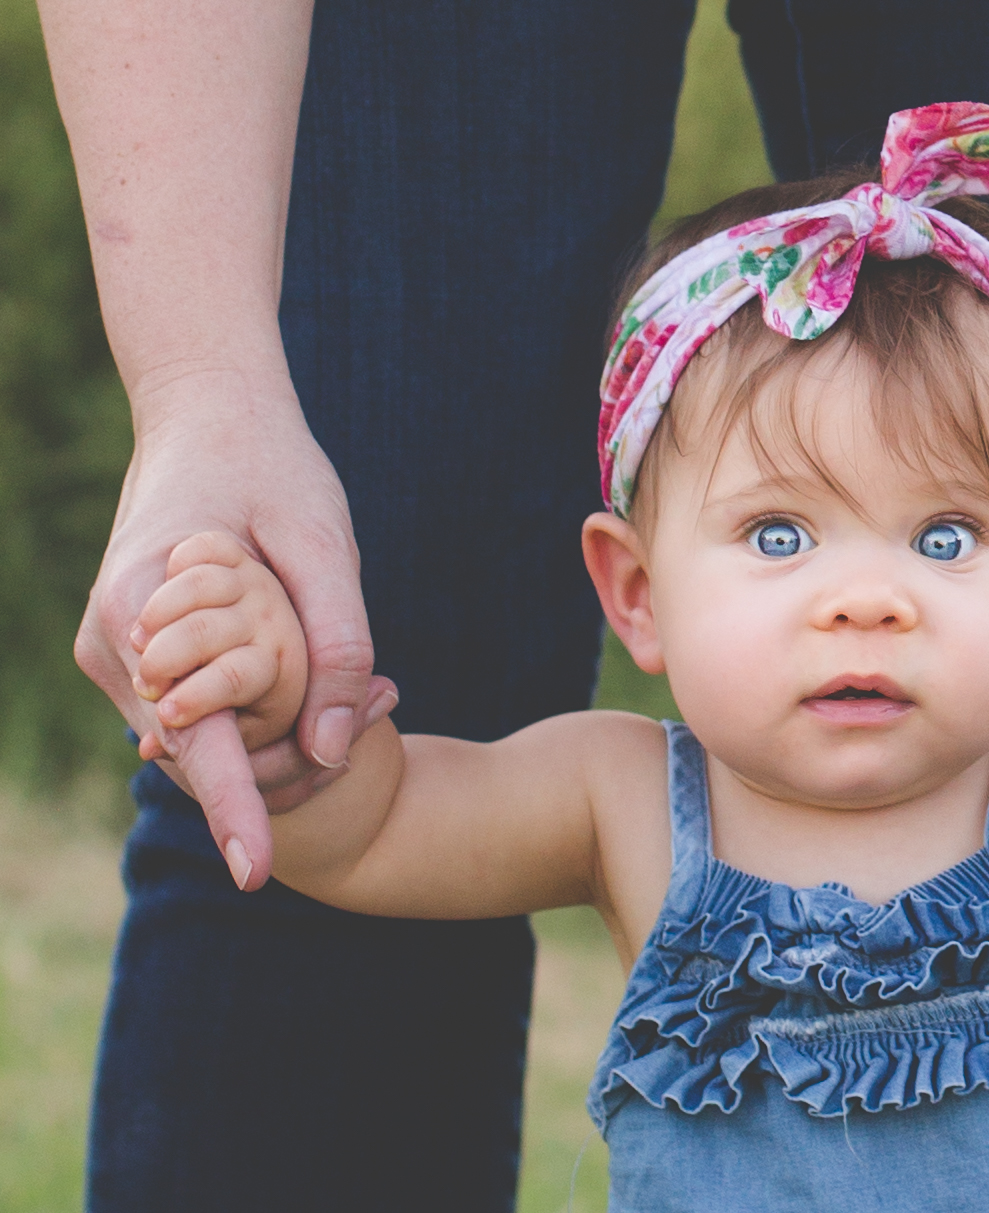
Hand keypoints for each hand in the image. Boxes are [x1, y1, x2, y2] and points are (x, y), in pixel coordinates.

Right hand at [74, 370, 384, 890]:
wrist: (210, 414)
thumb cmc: (272, 469)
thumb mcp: (326, 545)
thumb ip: (338, 646)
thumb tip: (335, 751)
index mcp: (142, 612)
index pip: (196, 738)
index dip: (235, 807)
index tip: (258, 873)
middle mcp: (115, 648)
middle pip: (205, 749)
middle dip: (288, 754)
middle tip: (394, 700)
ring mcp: (120, 657)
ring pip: (206, 737)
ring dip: (278, 728)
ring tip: (379, 684)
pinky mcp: (141, 660)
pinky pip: (203, 712)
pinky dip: (259, 709)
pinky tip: (318, 674)